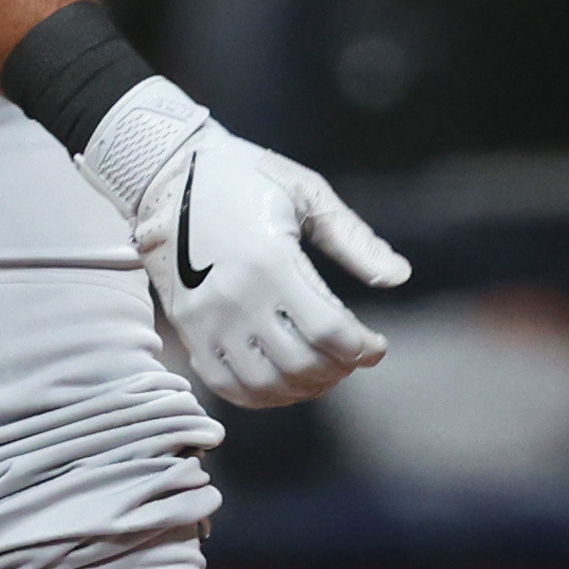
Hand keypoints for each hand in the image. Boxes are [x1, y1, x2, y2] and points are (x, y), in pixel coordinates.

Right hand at [83, 92, 406, 408]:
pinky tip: (284, 380)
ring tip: (323, 371)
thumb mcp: (307, 193)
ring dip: (304, 388)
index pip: (329, 330)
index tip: (377, 346)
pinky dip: (261, 395)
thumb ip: (354, 239)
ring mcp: (206, 317)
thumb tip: (400, 277)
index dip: (363, 349)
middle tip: (352, 357)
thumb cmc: (247, 176)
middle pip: (300, 363)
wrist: (168, 172)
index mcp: (271, 260)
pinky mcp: (186, 328)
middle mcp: (236, 295)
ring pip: (264, 383)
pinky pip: (225, 384)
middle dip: (338, 370)